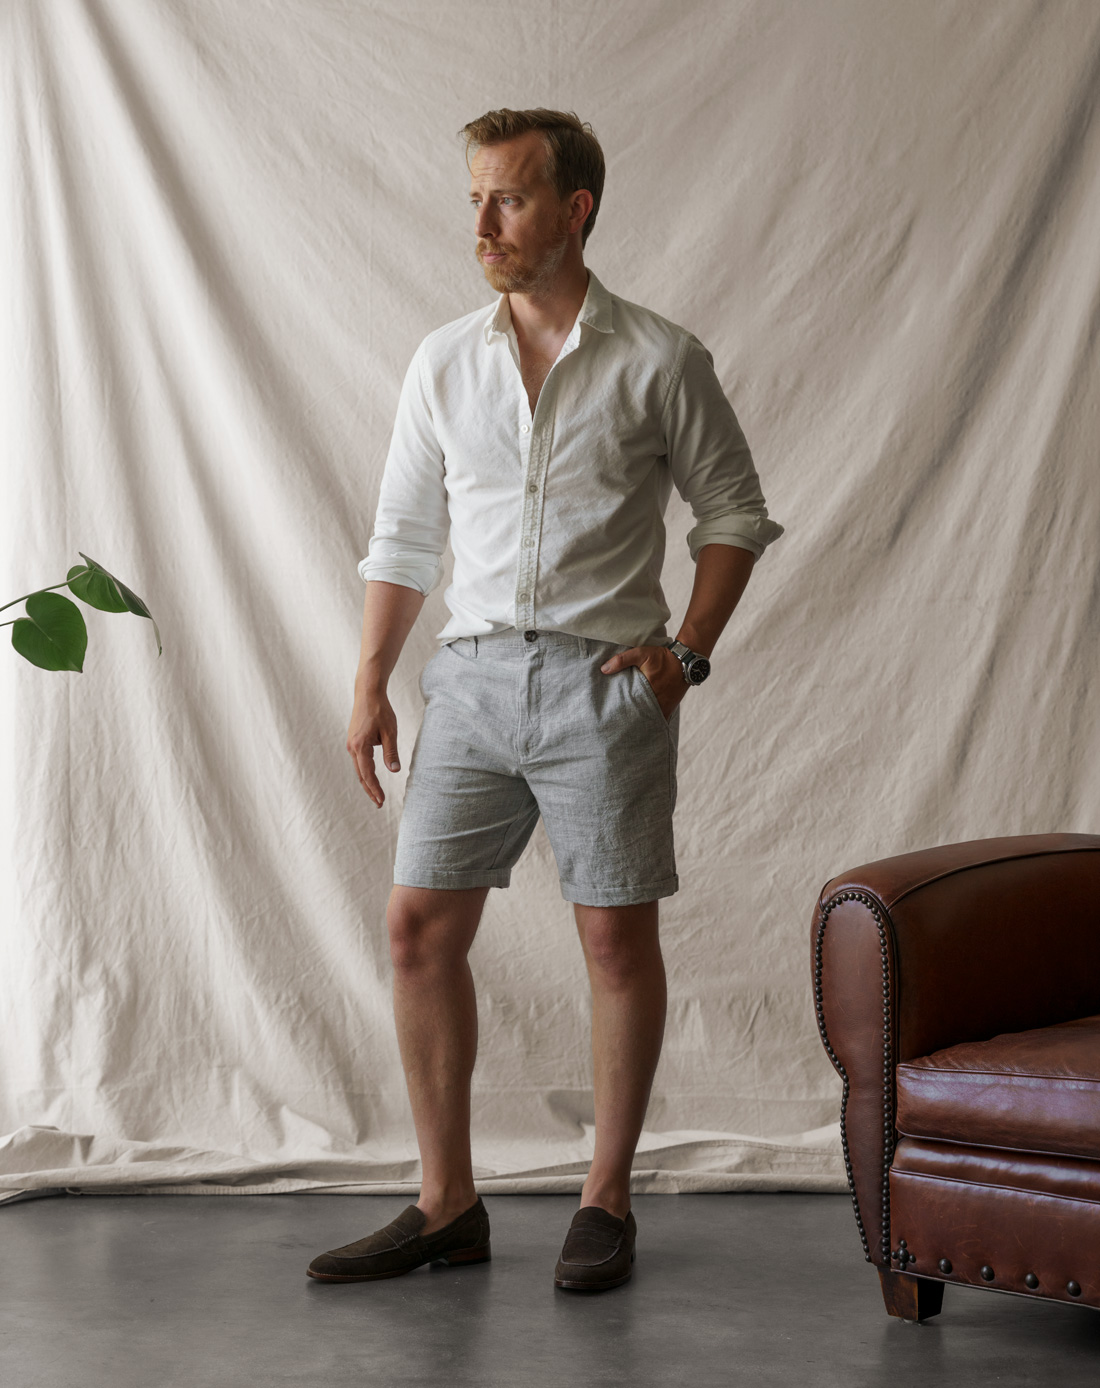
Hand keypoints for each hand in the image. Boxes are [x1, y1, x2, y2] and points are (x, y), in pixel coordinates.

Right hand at [347, 682, 399, 807]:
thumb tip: (394, 771)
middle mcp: (352, 747)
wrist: (367, 693)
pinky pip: (358, 761)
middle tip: (379, 804)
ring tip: (376, 794)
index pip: (368, 774)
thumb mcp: (390, 732)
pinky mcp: (353, 741)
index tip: (382, 801)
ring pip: (358, 769)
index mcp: (360, 746)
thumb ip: (391, 752)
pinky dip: (364, 772)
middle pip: (361, 775)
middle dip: (370, 790)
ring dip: (367, 782)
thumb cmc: (380, 710)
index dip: (375, 789)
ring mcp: (351, 744)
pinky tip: (371, 777)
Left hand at [600, 644, 687, 721]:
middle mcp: (659, 702)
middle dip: (632, 722)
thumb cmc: (663, 657)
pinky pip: (661, 717)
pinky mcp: (671, 706)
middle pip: (643, 718)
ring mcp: (666, 706)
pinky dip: (653, 719)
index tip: (615, 720)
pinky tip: (645, 721)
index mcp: (649, 691)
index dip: (625, 716)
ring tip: (632, 727)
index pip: (633, 709)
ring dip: (643, 721)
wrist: (686, 660)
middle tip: (620, 726)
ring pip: (652, 719)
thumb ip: (622, 660)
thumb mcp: (641, 654)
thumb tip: (604, 669)